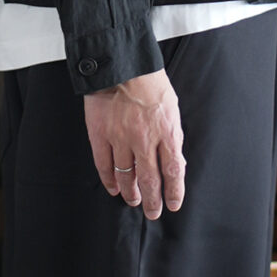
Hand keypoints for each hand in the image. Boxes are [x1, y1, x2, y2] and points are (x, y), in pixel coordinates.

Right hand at [84, 69, 185, 220]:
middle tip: (153, 212)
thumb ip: (173, 136)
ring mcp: (120, 138)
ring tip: (133, 201)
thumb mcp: (172, 107)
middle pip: (150, 179)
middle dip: (152, 200)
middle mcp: (144, 139)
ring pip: (126, 176)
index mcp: (166, 131)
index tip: (174, 204)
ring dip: (130, 193)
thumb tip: (176, 163)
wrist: (120, 64)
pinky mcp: (100, 134)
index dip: (174, 192)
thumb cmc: (150, 83)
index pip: (173, 170)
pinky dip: (109, 180)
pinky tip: (113, 188)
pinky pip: (104, 165)